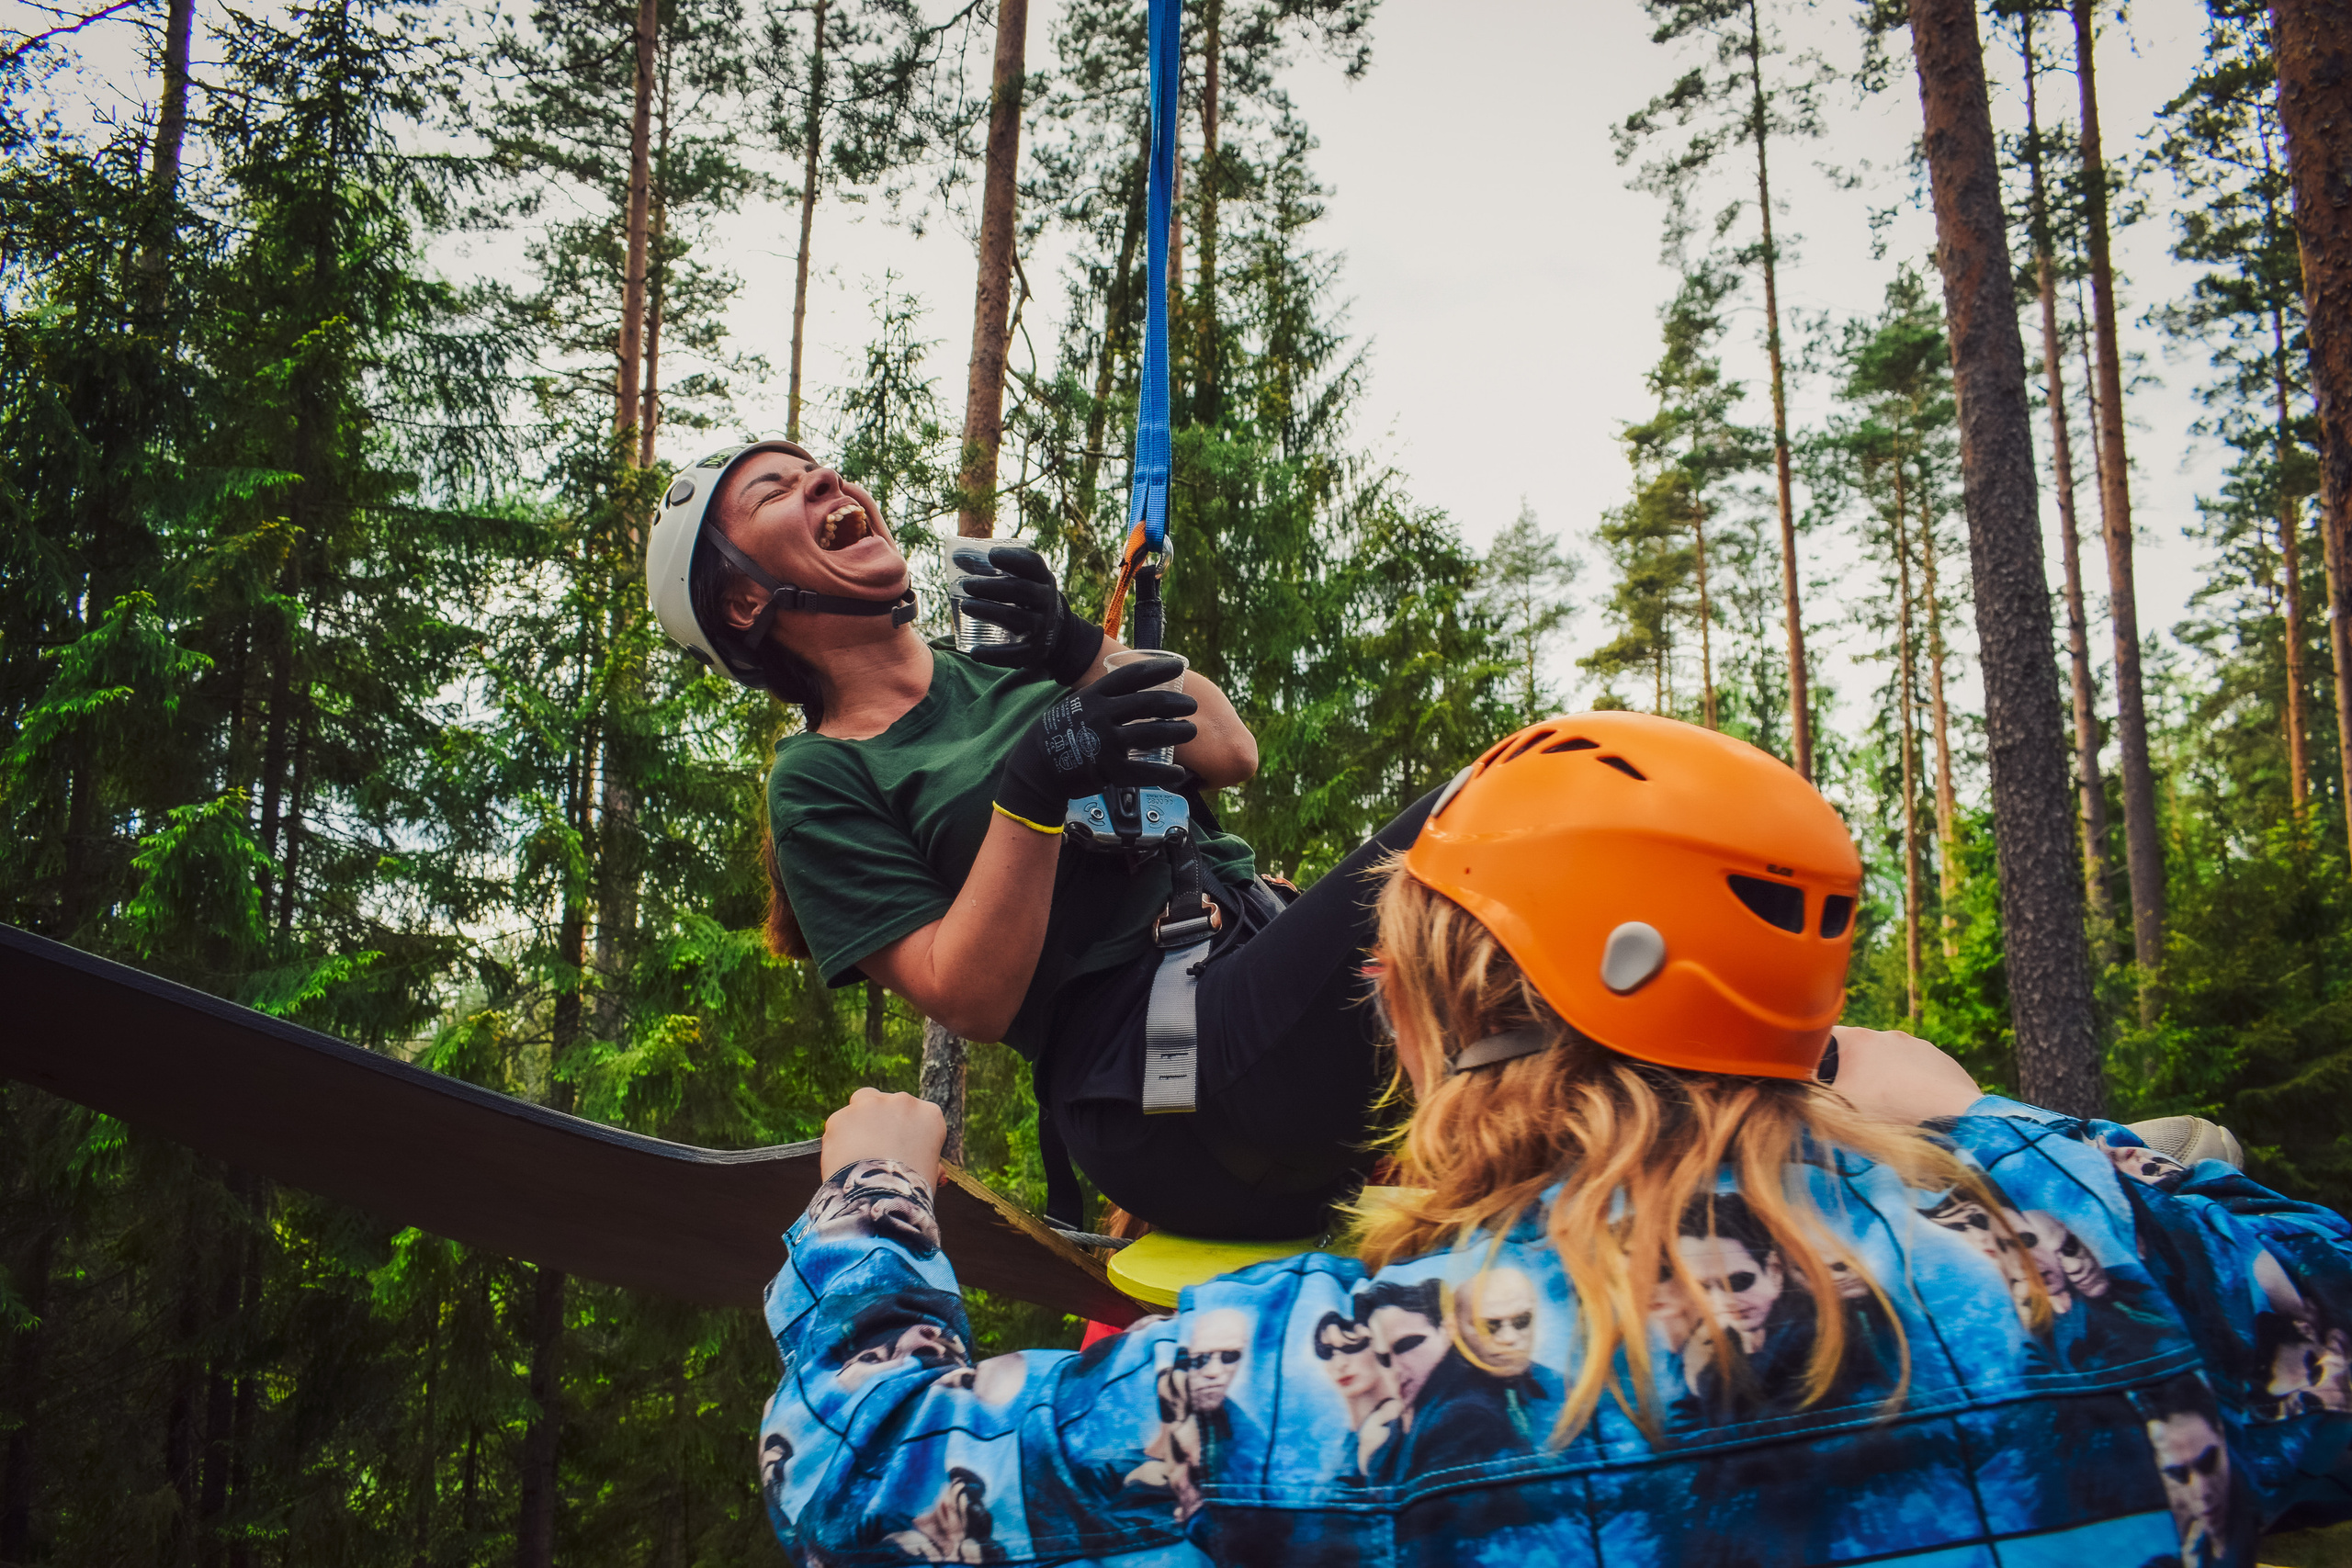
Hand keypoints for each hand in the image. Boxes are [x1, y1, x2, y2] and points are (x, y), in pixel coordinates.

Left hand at [819, 1087, 946, 1189]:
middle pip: (887, 1103)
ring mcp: (871, 1105)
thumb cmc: (910, 1192)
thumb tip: (936, 1172)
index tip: (899, 1149)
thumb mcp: (929, 1175)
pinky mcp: (842, 1116)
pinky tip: (842, 1160)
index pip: (916, 1116)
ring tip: (856, 1153)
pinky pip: (838, 1125)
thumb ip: (929, 1164)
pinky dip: (838, 1139)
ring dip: (859, 1122)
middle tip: (876, 1150)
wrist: (880, 1200)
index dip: (905, 1132)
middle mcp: (902, 1102)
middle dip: (881, 1121)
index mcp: (930, 1114)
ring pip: (861, 1104)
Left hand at [954, 544, 1104, 684]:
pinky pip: (1015, 654)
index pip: (1032, 564)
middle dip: (991, 587)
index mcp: (1043, 578)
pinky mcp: (1035, 651)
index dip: (1013, 558)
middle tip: (966, 584)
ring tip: (965, 605)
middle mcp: (1046, 601)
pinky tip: (975, 652)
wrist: (1054, 632)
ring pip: (1015, 618)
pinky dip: (994, 655)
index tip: (991, 555)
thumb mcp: (1020, 580)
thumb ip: (991, 568)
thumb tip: (955, 556)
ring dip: (988, 611)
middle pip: (1020, 590)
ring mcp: (1042, 626)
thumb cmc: (1026, 598)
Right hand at [993, 655, 1196, 823]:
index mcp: (1094, 695)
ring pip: (1151, 734)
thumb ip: (1103, 698)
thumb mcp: (1077, 704)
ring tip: (1190, 731)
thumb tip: (1133, 688)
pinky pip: (1144, 771)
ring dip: (1176, 732)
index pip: (1132, 676)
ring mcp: (1105, 742)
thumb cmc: (1060, 733)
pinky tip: (1179, 772)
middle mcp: (1101, 715)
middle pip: (1147, 703)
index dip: (1158, 668)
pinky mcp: (1108, 770)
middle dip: (1175, 702)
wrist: (1037, 766)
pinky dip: (1164, 772)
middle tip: (1192, 705)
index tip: (1180, 665)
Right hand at [1823, 1026, 1980, 1123]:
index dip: (1811, 1060)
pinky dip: (1913, 1088)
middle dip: (1853, 1074)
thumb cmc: (1890, 1116)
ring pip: (1891, 1062)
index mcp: (1857, 1040)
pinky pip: (1919, 1073)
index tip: (1813, 1081)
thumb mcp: (1836, 1110)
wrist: (1955, 1122)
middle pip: (1857, 1052)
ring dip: (1886, 1081)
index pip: (1820, 1039)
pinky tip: (1916, 1112)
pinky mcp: (1944, 1062)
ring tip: (1891, 1112)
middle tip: (1855, 1105)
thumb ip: (1811, 1096)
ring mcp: (1919, 1046)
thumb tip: (1794, 1092)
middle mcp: (1888, 1035)